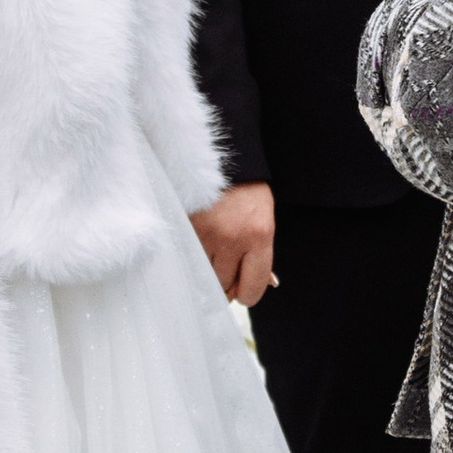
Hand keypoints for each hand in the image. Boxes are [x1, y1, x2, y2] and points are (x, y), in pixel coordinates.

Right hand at [194, 180, 276, 308]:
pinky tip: (200, 239)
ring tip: (212, 251)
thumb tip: (265, 285)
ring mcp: (206, 233)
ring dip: (206, 269)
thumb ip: (261, 257)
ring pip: (203, 275)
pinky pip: (188, 257)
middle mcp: (233, 238)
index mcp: (259, 238)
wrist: (225, 158)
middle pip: (224, 286)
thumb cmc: (248, 193)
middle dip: (225, 282)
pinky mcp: (186, 226)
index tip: (241, 290)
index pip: (251, 289)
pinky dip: (192, 254)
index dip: (246, 294)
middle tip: (225, 267)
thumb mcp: (264, 223)